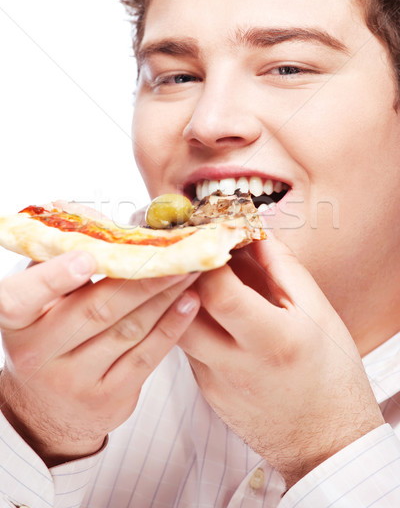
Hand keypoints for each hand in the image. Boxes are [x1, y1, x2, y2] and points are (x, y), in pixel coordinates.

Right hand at [0, 251, 199, 465]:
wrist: (46, 411)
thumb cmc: (46, 336)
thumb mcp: (39, 298)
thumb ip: (58, 257)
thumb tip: (89, 215)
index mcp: (16, 321)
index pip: (23, 299)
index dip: (55, 277)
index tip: (88, 257)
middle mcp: (39, 353)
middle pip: (95, 310)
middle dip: (140, 279)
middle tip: (173, 253)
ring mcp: (74, 381)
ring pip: (127, 330)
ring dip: (164, 296)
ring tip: (190, 270)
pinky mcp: (108, 399)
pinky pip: (146, 357)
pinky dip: (171, 327)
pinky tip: (189, 303)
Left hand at [179, 234, 383, 487]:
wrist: (325, 440)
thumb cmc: (330, 373)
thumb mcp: (318, 312)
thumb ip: (283, 268)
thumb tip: (253, 232)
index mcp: (273, 340)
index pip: (219, 292)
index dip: (209, 258)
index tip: (212, 235)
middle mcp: (238, 365)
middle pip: (183, 311)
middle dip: (183, 274)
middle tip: (193, 249)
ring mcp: (216, 383)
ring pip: (178, 329)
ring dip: (183, 297)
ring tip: (199, 274)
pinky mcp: (207, 391)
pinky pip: (189, 348)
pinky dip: (192, 322)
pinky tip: (207, 310)